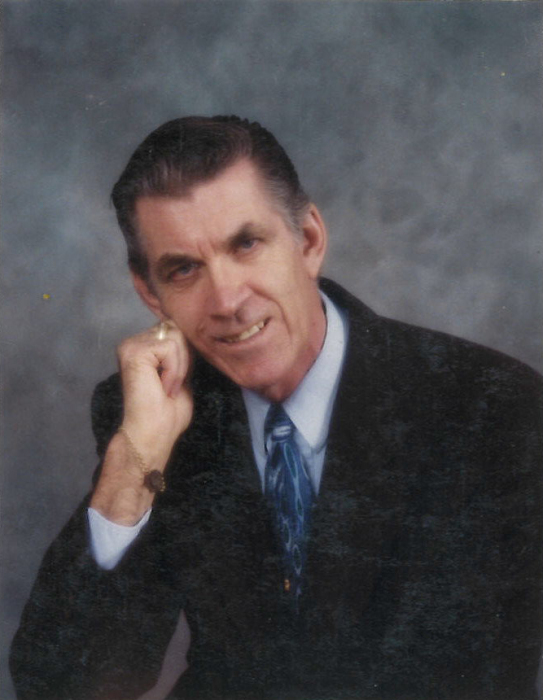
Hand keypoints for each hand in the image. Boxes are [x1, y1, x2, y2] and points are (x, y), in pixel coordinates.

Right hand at [118, 320, 193, 461]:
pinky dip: (174, 369)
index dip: (186, 353)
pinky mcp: (135, 351)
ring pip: (176, 337)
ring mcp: (132, 345)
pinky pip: (170, 347)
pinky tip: (162, 386)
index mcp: (143, 348)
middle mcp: (134, 342)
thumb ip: (182, 355)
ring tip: (166, 387)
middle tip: (171, 386)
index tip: (176, 382)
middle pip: (176, 330)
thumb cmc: (167, 413)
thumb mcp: (181, 375)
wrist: (153, 433)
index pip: (175, 331)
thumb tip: (193, 337)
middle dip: (184, 359)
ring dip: (179, 367)